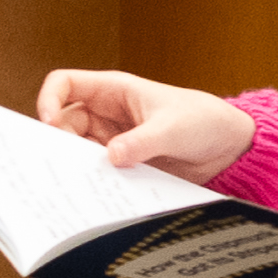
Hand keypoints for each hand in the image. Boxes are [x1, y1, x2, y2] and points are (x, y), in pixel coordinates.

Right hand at [34, 68, 255, 183]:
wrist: (230, 149)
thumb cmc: (205, 122)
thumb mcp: (173, 129)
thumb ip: (141, 143)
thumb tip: (111, 157)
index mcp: (114, 91)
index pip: (65, 84)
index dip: (49, 99)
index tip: (47, 124)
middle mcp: (107, 114)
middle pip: (63, 123)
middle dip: (58, 142)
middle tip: (58, 164)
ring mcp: (113, 140)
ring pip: (76, 151)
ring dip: (75, 166)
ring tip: (75, 183)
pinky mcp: (122, 164)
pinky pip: (97, 171)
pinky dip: (93, 181)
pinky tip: (95, 193)